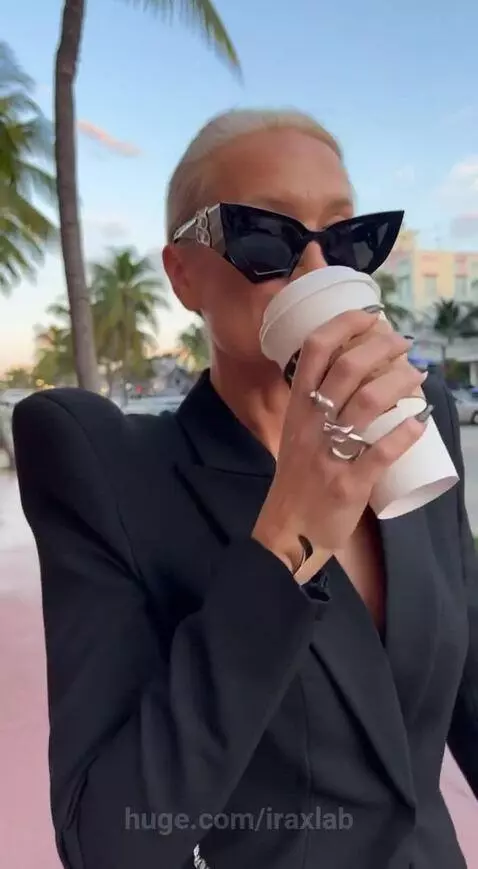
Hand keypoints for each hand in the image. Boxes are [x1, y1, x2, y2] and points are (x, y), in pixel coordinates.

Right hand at [252, 309, 426, 582]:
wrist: (288, 533)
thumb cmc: (297, 481)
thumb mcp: (297, 435)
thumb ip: (317, 406)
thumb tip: (356, 372)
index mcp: (297, 409)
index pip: (314, 352)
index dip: (343, 325)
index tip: (371, 316)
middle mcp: (310, 426)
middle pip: (346, 369)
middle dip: (381, 347)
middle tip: (404, 344)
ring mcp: (328, 455)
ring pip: (366, 404)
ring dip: (399, 383)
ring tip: (418, 374)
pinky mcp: (348, 485)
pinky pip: (380, 453)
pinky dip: (405, 434)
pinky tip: (421, 421)